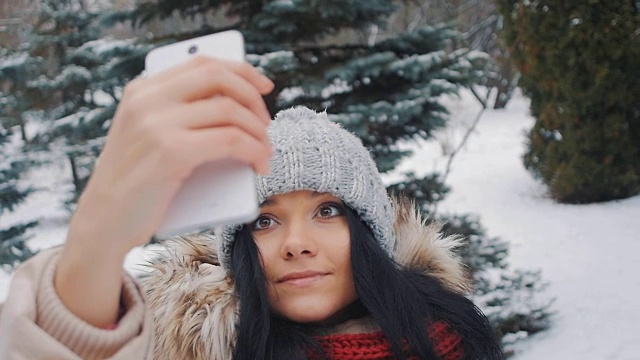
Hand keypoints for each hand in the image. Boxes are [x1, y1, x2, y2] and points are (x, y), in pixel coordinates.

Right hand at [55, 57, 272, 326]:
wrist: (104, 222)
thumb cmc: (135, 185)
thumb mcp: (147, 137)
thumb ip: (178, 115)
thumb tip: (237, 107)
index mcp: (142, 91)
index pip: (202, 63)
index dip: (240, 71)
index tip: (263, 87)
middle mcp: (147, 100)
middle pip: (218, 77)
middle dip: (253, 98)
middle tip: (266, 124)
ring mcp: (156, 124)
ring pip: (230, 109)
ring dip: (258, 131)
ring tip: (265, 151)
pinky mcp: (170, 152)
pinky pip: (230, 140)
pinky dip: (254, 150)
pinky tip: (258, 164)